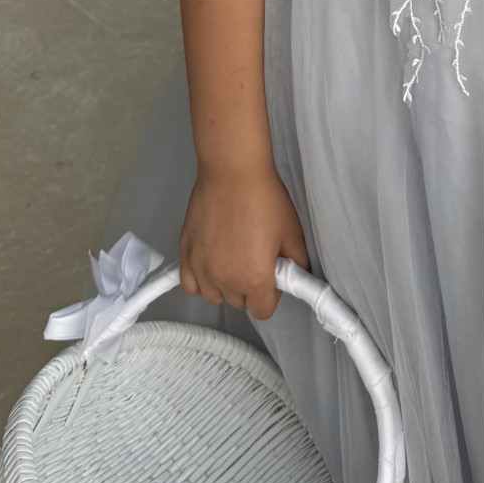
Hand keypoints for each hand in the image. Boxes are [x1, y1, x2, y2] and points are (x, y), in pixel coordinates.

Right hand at [180, 162, 307, 318]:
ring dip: (225, 284)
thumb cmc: (264, 198)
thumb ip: (297, 263)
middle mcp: (225, 281)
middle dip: (250, 286)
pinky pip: (190, 284)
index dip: (271, 294)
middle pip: (239, 302)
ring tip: (233, 257)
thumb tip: (297, 277)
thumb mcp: (293, 232)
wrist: (233, 172)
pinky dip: (200, 280)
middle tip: (255, 258)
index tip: (272, 276)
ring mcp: (202, 268)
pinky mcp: (186, 254)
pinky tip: (211, 264)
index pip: (263, 310)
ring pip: (215, 295)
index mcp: (255, 280)